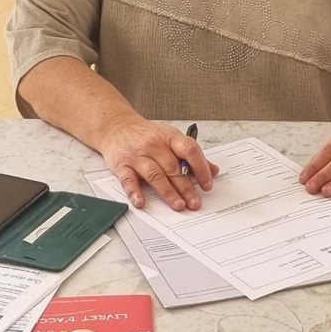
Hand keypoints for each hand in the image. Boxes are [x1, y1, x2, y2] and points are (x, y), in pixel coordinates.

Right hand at [100, 116, 217, 210]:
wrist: (116, 126)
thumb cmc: (146, 135)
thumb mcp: (171, 138)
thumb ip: (191, 155)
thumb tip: (214, 170)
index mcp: (170, 137)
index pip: (189, 150)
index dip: (201, 167)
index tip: (208, 184)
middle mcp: (154, 145)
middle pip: (173, 168)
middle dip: (186, 187)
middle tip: (195, 203)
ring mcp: (137, 155)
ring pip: (155, 175)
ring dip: (167, 192)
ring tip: (178, 205)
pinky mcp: (122, 165)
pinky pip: (128, 180)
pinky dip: (135, 192)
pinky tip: (141, 202)